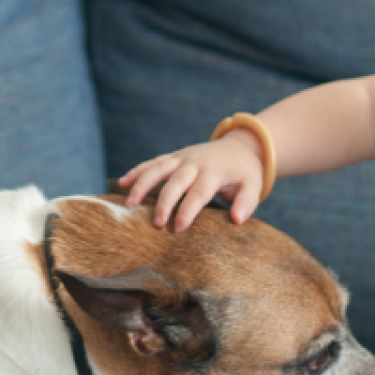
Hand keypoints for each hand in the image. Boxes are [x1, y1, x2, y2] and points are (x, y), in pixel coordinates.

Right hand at [118, 133, 265, 231]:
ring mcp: (182, 157)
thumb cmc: (245, 172)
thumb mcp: (253, 186)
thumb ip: (247, 202)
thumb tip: (236, 220)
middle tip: (156, 224)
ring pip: (157, 169)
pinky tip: (121, 183)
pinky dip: (137, 171)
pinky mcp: (174, 156)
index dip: (187, 211)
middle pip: (175, 182)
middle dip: (164, 202)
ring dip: (142, 185)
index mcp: (213, 172)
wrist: (240, 146)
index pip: (198, 193)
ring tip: (129, 204)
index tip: (179, 229)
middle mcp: (195, 163)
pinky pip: (152, 163)